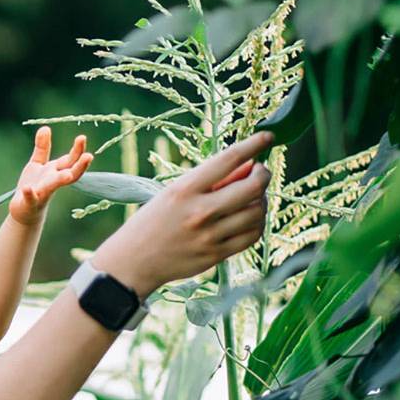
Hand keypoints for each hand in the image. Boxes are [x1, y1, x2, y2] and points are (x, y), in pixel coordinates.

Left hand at [10, 127, 93, 223]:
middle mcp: (53, 182)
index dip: (77, 150)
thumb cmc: (35, 185)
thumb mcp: (38, 164)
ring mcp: (42, 193)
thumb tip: (45, 128)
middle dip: (80, 166)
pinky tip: (27, 188)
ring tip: (66, 174)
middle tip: (89, 156)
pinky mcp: (30, 203)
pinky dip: (30, 194)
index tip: (82, 137)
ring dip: (60, 180)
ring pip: (53, 186)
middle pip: (70, 174)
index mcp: (56, 171)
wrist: (24, 210)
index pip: (70, 160)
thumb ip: (42, 147)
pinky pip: (31, 198)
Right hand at [91, 133, 273, 295]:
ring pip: (257, 212)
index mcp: (184, 190)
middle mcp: (199, 212)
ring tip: (252, 198)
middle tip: (260, 172)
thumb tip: (247, 165)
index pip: (227, 160)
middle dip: (263, 175)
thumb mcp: (174, 193)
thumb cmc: (152, 221)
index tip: (267, 137)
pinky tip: (248, 219)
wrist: (133, 262)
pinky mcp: (216, 255)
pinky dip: (256, 224)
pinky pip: (251, 236)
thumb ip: (211, 181)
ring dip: (261, 201)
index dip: (253, 145)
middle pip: (252, 187)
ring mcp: (209, 236)